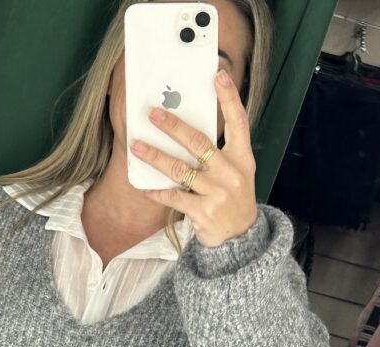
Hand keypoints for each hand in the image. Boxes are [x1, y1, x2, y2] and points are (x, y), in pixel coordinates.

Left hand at [130, 69, 257, 247]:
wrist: (240, 238)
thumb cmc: (233, 198)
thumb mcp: (237, 172)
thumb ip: (220, 152)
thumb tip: (186, 129)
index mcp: (243, 158)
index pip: (239, 122)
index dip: (229, 98)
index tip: (218, 75)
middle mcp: (232, 173)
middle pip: (200, 143)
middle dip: (174, 126)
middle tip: (153, 114)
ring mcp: (218, 193)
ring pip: (181, 170)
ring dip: (156, 157)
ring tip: (137, 147)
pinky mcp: (203, 212)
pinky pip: (173, 197)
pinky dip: (156, 191)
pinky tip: (143, 185)